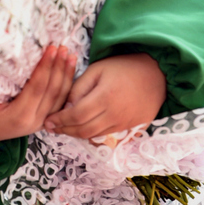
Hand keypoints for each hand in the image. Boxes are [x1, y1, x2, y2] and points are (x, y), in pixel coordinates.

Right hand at [0, 45, 75, 142]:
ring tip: (71, 56)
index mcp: (18, 116)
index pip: (37, 87)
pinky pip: (59, 104)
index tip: (51, 48)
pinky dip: (66, 86)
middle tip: (64, 47)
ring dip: (66, 76)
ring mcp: (39, 123)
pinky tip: (69, 73)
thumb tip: (5, 54)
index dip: (46, 67)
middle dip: (59, 68)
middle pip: (52, 92)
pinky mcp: (42, 120)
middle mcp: (33, 122)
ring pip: (60, 99)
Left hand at [43, 53, 165, 139]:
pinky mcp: (130, 129)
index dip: (60, 120)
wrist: (155, 75)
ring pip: (94, 136)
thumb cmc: (123, 67)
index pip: (76, 115)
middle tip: (51, 127)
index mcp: (105, 97)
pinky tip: (82, 128)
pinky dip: (91, 134)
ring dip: (76, 134)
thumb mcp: (97, 69)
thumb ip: (79, 87)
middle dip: (64, 130)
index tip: (47, 120)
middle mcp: (114, 115)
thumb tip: (66, 105)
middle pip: (83, 130)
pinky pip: (106, 136)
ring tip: (63, 128)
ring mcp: (123, 125)